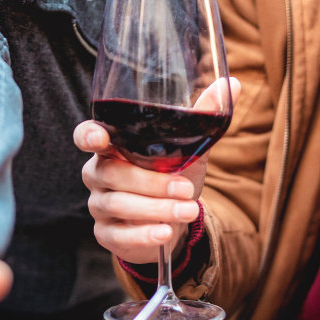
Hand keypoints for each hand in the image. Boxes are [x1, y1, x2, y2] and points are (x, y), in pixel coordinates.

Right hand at [76, 77, 238, 265]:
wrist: (173, 222)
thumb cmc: (173, 177)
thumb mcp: (189, 148)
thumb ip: (202, 117)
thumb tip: (232, 84)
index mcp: (112, 147)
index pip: (87, 136)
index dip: (89, 136)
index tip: (101, 138)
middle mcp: (98, 173)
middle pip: (112, 174)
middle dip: (151, 183)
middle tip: (185, 189)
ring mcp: (100, 205)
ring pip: (119, 205)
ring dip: (156, 209)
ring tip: (188, 211)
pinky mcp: (107, 233)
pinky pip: (119, 235)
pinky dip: (144, 235)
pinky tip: (165, 233)